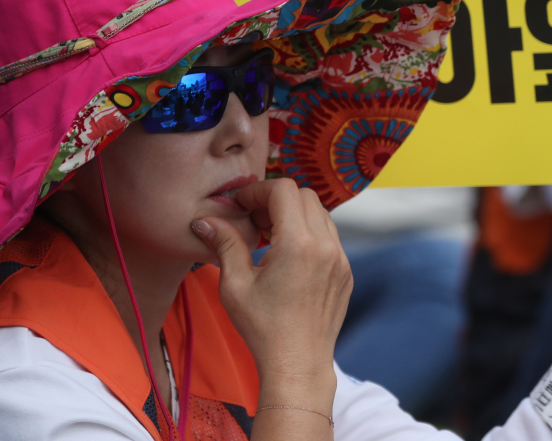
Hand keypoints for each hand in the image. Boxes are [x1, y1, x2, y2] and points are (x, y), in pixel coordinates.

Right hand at [191, 179, 350, 398]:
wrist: (298, 363)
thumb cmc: (264, 329)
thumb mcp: (235, 285)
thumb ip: (225, 244)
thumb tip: (205, 220)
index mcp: (299, 244)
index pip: (284, 190)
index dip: (258, 191)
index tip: (240, 205)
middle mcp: (326, 246)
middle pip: (305, 196)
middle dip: (277, 199)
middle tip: (254, 219)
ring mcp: (341, 258)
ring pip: (321, 214)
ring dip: (296, 215)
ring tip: (270, 237)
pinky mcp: (346, 271)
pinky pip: (331, 237)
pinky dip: (310, 233)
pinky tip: (288, 255)